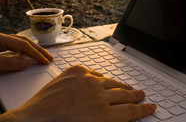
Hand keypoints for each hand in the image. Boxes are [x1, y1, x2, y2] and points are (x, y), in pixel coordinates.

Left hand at [0, 33, 53, 70]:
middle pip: (25, 41)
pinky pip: (15, 45)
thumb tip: (25, 63)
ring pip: (21, 42)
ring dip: (33, 48)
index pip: (24, 45)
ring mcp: (1, 41)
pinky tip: (28, 53)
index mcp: (1, 39)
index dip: (36, 53)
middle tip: (49, 57)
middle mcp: (2, 38)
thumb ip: (7, 63)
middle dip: (38, 50)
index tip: (45, 61)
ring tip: (42, 55)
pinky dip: (24, 49)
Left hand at [2, 65, 156, 121]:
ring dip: (122, 86)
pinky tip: (104, 81)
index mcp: (103, 115)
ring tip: (128, 87)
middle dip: (136, 96)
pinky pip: (95, 73)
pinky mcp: (77, 71)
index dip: (143, 109)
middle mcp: (98, 96)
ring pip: (112, 82)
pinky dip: (100, 78)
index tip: (151, 106)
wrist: (31, 119)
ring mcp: (87, 81)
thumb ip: (109, 121)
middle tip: (142, 95)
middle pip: (126, 94)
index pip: (131, 111)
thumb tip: (121, 115)